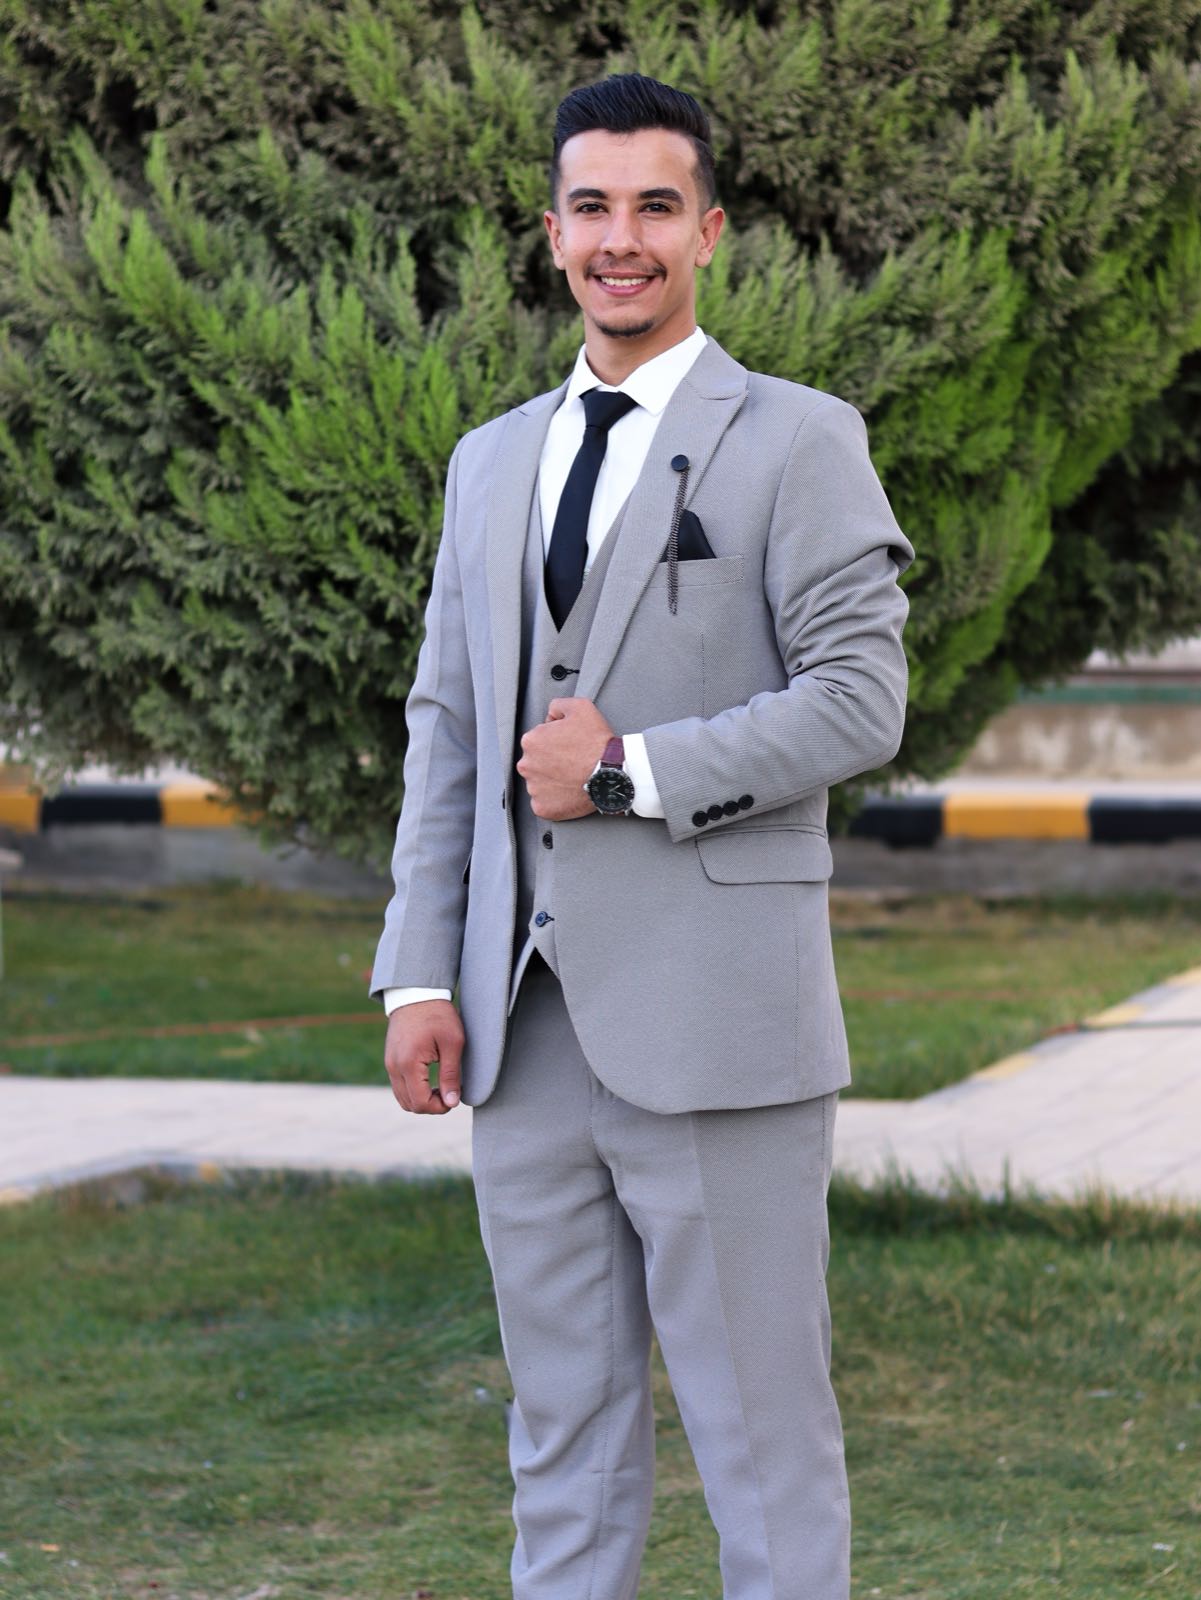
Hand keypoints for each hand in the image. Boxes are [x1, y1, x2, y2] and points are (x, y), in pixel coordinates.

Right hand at [384, 999, 464, 1113]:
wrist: (416, 993)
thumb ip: (451, 1075)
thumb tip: (452, 1102)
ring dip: (421, 1099)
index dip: (439, 1107)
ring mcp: (389, 1064)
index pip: (420, 1103)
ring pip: (402, 1098)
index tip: (454, 1098)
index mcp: (409, 1063)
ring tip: (440, 1087)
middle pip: (409, 1105)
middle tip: (449, 1093)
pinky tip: (429, 1079)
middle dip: (430, 1106)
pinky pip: (399, 1086)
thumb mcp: (453, 1043)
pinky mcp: (390, 1060)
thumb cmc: (438, 1015)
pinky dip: (413, 1090)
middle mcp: (394, 1067)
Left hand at [516, 697, 612, 819]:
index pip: (538, 739)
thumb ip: (558, 705)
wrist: (612, 773)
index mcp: (531, 741)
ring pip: (540, 782)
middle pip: (536, 761)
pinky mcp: (542, 807)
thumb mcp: (580, 706)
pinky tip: (569, 792)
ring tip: (573, 777)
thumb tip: (551, 714)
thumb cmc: (597, 743)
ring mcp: (534, 788)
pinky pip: (544, 803)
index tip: (569, 745)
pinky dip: (554, 800)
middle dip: (551, 761)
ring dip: (552, 780)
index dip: (555, 740)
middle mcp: (527, 765)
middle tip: (572, 761)